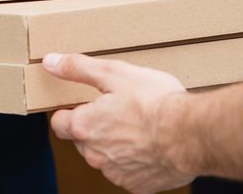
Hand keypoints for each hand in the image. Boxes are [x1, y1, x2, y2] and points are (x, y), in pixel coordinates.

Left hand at [44, 53, 192, 193]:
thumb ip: (78, 68)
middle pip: (82, 140)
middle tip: (118, 110)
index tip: (84, 104)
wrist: (190, 134)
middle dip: (95, 127)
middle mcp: (94, 155)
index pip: (59, 123)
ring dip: (114, 145)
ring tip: (138, 126)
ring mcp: (115, 173)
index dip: (69, 112)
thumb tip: (51, 62)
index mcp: (84, 127)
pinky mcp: (137, 186)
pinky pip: (128, 172)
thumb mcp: (114, 73)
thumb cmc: (155, 102)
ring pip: (105, 158)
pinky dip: (135, 161)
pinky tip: (150, 145)